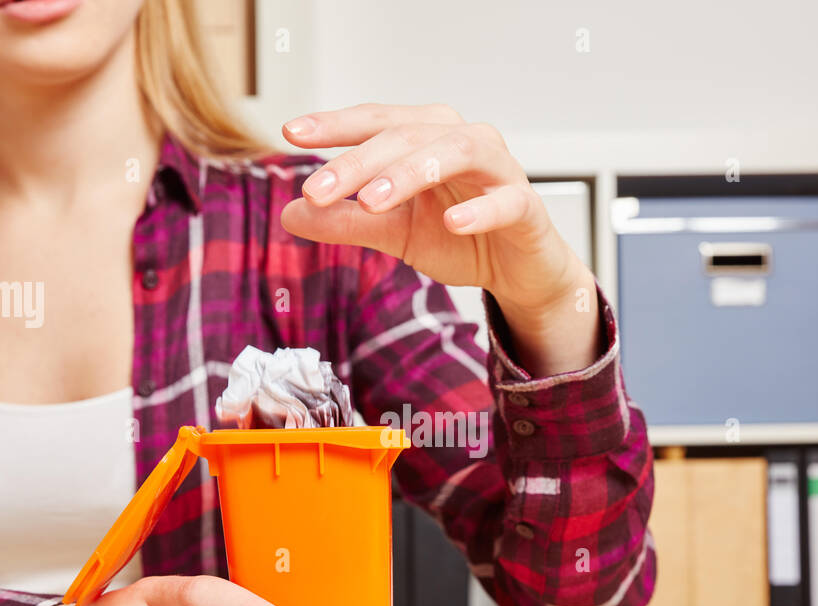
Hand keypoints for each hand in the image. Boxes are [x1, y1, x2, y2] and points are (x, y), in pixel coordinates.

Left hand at [280, 103, 601, 376]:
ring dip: (411, 174)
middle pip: (407, 135)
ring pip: (457, 153)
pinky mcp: (527, 207)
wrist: (516, 271)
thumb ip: (347, 221)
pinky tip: (452, 224)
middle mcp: (463, 140)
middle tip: (318, 189)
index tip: (291, 133)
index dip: (335, 125)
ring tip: (373, 201)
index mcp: (427, 138)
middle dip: (359, 162)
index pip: (376, 121)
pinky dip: (480, 211)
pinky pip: (507, 201)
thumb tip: (291, 213)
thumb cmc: (460, 238)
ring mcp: (499, 170)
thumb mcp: (392, 232)